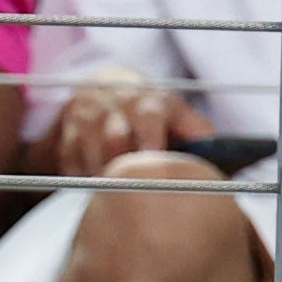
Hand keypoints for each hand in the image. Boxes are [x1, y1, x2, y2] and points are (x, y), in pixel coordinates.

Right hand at [49, 80, 206, 181]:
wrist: (103, 87)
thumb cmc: (147, 108)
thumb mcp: (174, 109)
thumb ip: (195, 129)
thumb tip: (215, 152)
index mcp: (144, 98)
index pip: (148, 115)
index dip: (151, 136)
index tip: (154, 157)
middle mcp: (113, 107)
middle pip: (115, 137)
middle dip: (126, 164)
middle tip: (138, 188)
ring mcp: (86, 121)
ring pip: (92, 154)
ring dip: (106, 177)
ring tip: (120, 194)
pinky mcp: (67, 139)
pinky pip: (72, 166)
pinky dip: (85, 181)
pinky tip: (98, 190)